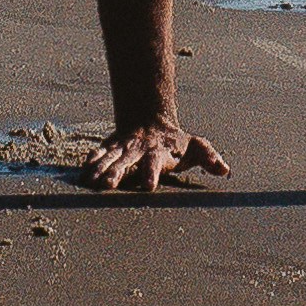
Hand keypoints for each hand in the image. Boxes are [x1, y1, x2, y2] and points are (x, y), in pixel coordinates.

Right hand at [81, 120, 228, 196]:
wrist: (151, 120)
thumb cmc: (176, 143)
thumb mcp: (196, 147)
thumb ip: (209, 157)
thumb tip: (225, 169)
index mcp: (158, 152)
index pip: (155, 162)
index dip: (151, 172)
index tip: (148, 186)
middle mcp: (138, 149)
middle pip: (126, 161)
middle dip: (117, 172)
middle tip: (108, 186)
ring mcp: (122, 147)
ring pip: (109, 157)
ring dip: (99, 169)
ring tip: (89, 183)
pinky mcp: (111, 147)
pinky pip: (98, 154)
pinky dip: (90, 163)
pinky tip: (81, 175)